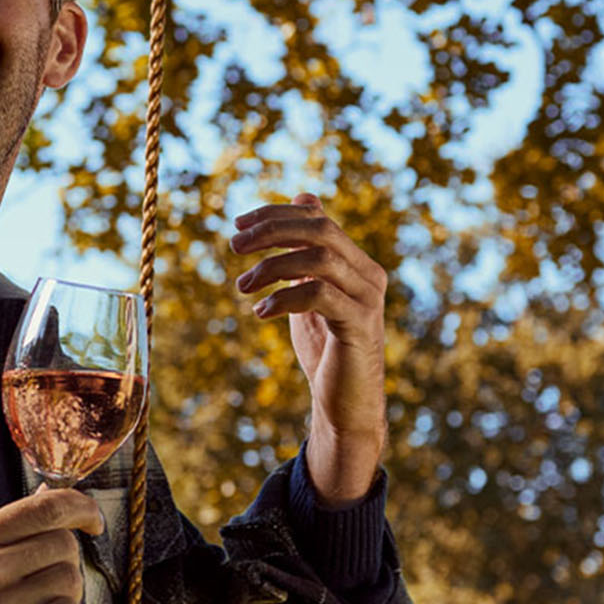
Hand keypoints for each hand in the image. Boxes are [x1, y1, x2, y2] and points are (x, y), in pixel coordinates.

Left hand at [230, 193, 389, 505]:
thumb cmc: (325, 350)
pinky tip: (261, 312)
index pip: (318, 218)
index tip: (237, 224)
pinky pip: (320, 295)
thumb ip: (305, 255)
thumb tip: (304, 198)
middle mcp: (368, 275)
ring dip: (272, 267)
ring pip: (319, 259)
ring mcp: (368, 299)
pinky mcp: (359, 326)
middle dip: (272, 231)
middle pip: (321, 229)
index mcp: (356, 263)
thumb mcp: (309, 295)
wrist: (346, 405)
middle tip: (234, 246)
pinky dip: (284, 298)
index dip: (276, 214)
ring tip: (242, 286)